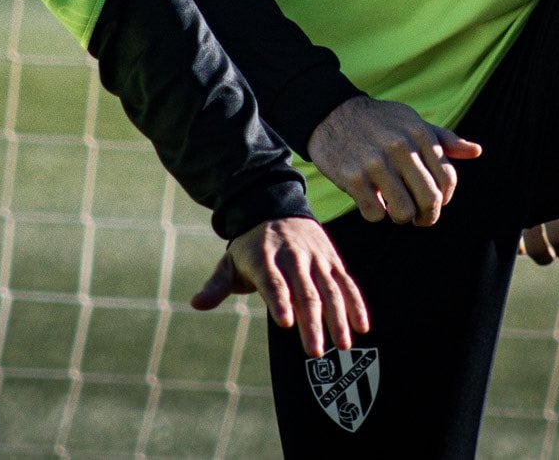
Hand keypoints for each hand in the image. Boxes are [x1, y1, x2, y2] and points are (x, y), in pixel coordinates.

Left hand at [193, 217, 370, 357]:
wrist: (277, 206)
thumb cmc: (251, 245)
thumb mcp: (230, 262)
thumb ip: (217, 286)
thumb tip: (196, 303)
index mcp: (265, 258)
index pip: (274, 283)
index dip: (280, 302)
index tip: (287, 324)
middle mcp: (293, 257)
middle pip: (305, 292)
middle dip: (312, 322)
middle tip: (315, 352)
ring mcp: (316, 258)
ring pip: (330, 289)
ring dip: (339, 318)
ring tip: (343, 345)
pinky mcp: (332, 260)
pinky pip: (346, 282)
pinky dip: (356, 304)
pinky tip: (363, 326)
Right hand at [307, 95, 482, 225]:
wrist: (331, 114)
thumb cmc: (379, 122)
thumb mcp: (412, 122)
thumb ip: (444, 139)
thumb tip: (476, 151)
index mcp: (419, 134)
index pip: (447, 179)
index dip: (444, 198)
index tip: (435, 202)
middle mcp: (401, 147)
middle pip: (429, 199)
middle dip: (428, 217)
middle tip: (420, 219)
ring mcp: (376, 163)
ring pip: (403, 212)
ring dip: (401, 217)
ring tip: (394, 209)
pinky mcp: (352, 177)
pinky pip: (374, 213)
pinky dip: (375, 214)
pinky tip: (372, 201)